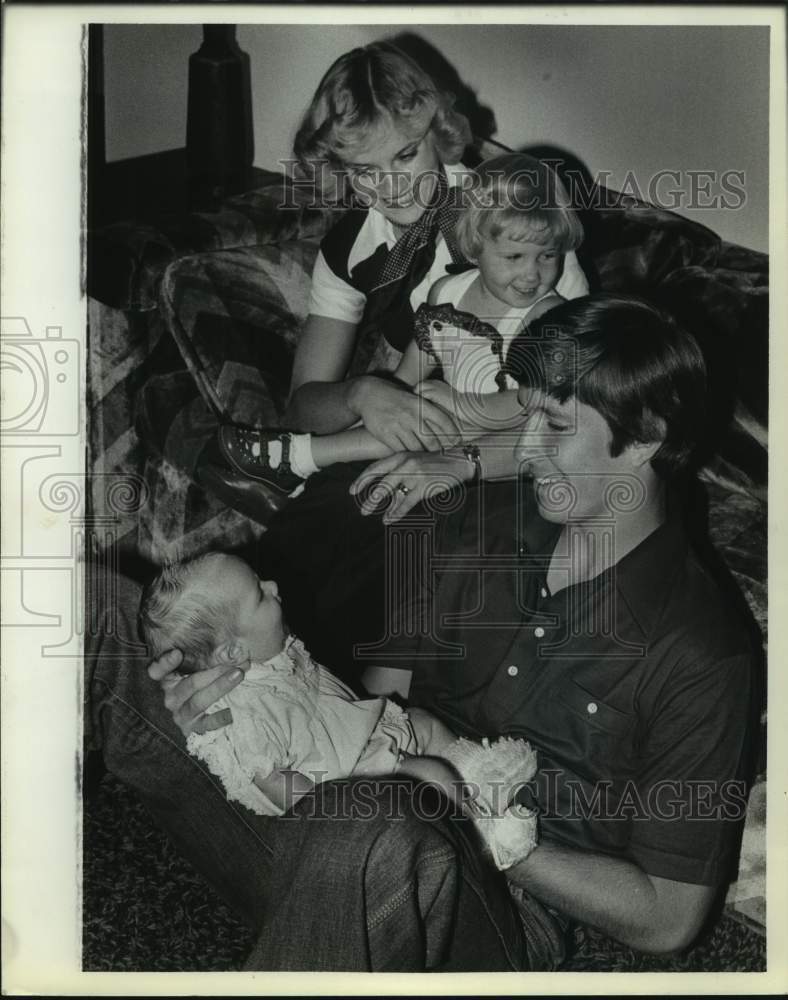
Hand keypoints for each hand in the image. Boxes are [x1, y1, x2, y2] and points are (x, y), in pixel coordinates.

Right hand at [147, 647, 246, 736]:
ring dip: (220, 687)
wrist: (206, 718)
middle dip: (214, 673)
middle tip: (234, 664)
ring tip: (238, 675)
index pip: (157, 671)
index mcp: (169, 679)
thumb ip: (206, 657)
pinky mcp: (194, 729)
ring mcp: (181, 714)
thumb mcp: (201, 670)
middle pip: (190, 684)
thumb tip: (231, 644)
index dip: (165, 663)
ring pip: (198, 701)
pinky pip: (206, 724)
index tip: (178, 653)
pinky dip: (218, 718)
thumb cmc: (206, 684)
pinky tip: (230, 713)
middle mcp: (172, 697)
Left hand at [349, 451, 474, 523]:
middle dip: (370, 498)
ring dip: (380, 507)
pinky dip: (396, 512)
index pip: (375, 468)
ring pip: (392, 493)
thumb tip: (384, 488)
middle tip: (362, 510)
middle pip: (381, 483)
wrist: (458, 460)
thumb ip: (399, 470)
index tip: (352, 490)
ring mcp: (415, 475)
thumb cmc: (434, 462)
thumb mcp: (414, 460)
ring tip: (370, 514)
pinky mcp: (424, 486)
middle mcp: (405, 464)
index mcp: (400, 456)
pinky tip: (389, 519)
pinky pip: (407, 502)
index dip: (362, 480)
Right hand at [350, 376, 460, 452]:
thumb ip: (427, 410)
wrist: (368, 394)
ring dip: (422, 454)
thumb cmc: (395, 397)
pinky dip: (407, 454)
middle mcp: (411, 415)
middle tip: (441, 453)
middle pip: (432, 441)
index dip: (453, 434)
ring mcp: (398, 426)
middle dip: (438, 450)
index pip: (443, 421)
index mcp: (421, 404)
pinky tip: (410, 454)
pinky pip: (401, 450)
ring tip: (426, 456)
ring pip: (417, 448)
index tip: (456, 441)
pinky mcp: (386, 434)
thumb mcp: (413, 397)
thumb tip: (446, 426)